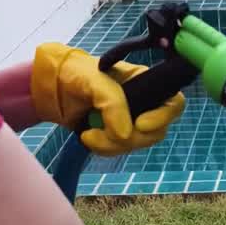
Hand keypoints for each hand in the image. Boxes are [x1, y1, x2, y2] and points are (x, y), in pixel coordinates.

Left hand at [29, 43, 184, 155]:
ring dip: (112, 145)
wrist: (52, 88)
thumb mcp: (95, 81)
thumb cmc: (75, 74)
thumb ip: (113, 103)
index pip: (173, 103)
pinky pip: (120, 150)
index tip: (140, 124)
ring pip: (137, 144)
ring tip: (88, 135)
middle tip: (105, 132)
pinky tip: (88, 137)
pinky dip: (104, 148)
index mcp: (146, 83)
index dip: (163, 117)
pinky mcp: (116, 136)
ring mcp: (130, 122)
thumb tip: (127, 134)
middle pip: (156, 131)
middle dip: (131, 137)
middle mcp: (144, 104)